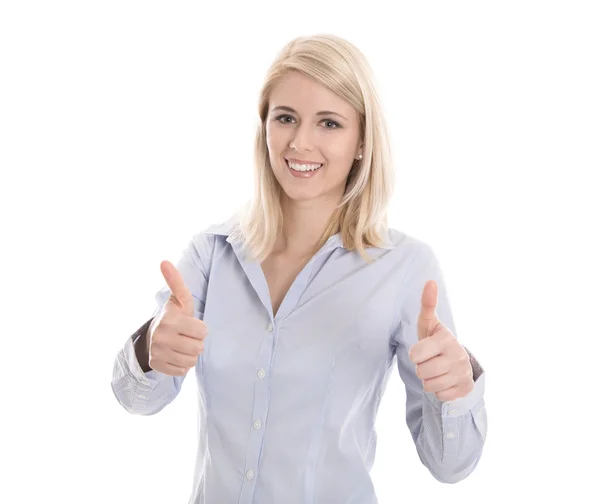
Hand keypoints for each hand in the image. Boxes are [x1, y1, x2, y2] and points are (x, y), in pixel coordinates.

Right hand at [147, 260, 207, 375]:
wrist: (151, 337)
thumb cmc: (173, 316)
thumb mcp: (178, 299)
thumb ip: (176, 282)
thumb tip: (164, 261)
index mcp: (169, 320)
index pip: (202, 331)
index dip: (200, 329)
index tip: (190, 324)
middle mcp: (161, 337)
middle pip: (198, 348)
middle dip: (196, 342)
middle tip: (186, 336)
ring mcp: (158, 353)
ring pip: (191, 361)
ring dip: (190, 354)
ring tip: (181, 345)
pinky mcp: (157, 366)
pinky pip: (182, 371)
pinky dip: (182, 365)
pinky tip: (175, 355)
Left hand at [408, 280, 473, 401]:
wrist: (457, 362)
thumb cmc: (436, 341)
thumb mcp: (429, 324)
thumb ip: (427, 304)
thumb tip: (430, 281)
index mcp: (446, 339)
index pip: (415, 354)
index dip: (416, 354)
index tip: (424, 349)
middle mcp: (458, 355)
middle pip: (422, 372)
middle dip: (422, 368)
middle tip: (431, 361)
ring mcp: (463, 373)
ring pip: (430, 386)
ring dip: (430, 381)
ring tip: (437, 371)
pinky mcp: (466, 388)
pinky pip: (440, 396)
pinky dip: (440, 391)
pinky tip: (446, 381)